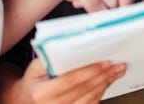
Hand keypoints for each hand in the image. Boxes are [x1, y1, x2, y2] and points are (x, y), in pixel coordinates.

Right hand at [7, 57, 126, 103]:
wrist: (26, 101)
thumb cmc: (33, 82)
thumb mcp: (35, 67)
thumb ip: (50, 57)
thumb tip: (72, 46)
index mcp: (41, 93)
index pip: (70, 80)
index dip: (89, 71)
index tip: (104, 62)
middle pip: (84, 90)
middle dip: (103, 76)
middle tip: (117, 65)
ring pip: (90, 99)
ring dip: (106, 84)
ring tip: (116, 71)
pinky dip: (101, 93)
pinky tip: (107, 82)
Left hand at [42, 0, 134, 11]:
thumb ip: (91, 0)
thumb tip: (103, 14)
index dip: (124, 5)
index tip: (113, 18)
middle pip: (118, 1)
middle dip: (101, 6)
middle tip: (83, 1)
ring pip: (110, 7)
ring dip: (94, 8)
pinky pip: (103, 9)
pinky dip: (92, 8)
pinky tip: (81, 1)